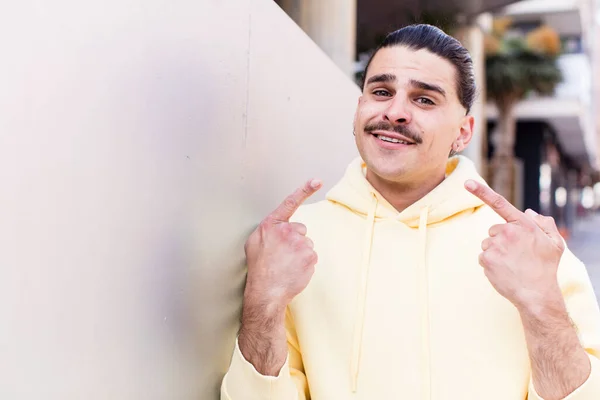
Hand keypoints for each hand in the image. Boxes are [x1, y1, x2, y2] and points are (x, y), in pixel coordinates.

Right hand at [244, 179, 322, 310]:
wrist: (266, 292)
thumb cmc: (259, 268)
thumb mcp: (254, 242)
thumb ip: (268, 231)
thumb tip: (277, 229)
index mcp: (271, 224)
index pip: (290, 203)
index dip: (305, 189)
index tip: (317, 180)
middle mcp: (286, 230)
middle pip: (300, 230)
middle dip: (295, 240)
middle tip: (282, 256)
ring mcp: (299, 243)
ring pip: (306, 244)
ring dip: (300, 253)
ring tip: (286, 265)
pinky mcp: (310, 256)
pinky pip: (311, 256)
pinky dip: (305, 264)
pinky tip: (293, 270)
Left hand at [465, 180, 564, 309]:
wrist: (536, 294)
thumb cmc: (546, 268)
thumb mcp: (555, 243)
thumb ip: (544, 224)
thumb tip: (528, 211)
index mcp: (523, 224)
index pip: (499, 203)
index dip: (481, 191)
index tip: (466, 182)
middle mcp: (507, 231)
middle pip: (494, 231)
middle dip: (502, 240)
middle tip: (518, 254)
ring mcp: (495, 245)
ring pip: (487, 244)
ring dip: (496, 252)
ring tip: (512, 264)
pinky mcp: (486, 258)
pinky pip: (483, 257)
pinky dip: (490, 263)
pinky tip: (504, 270)